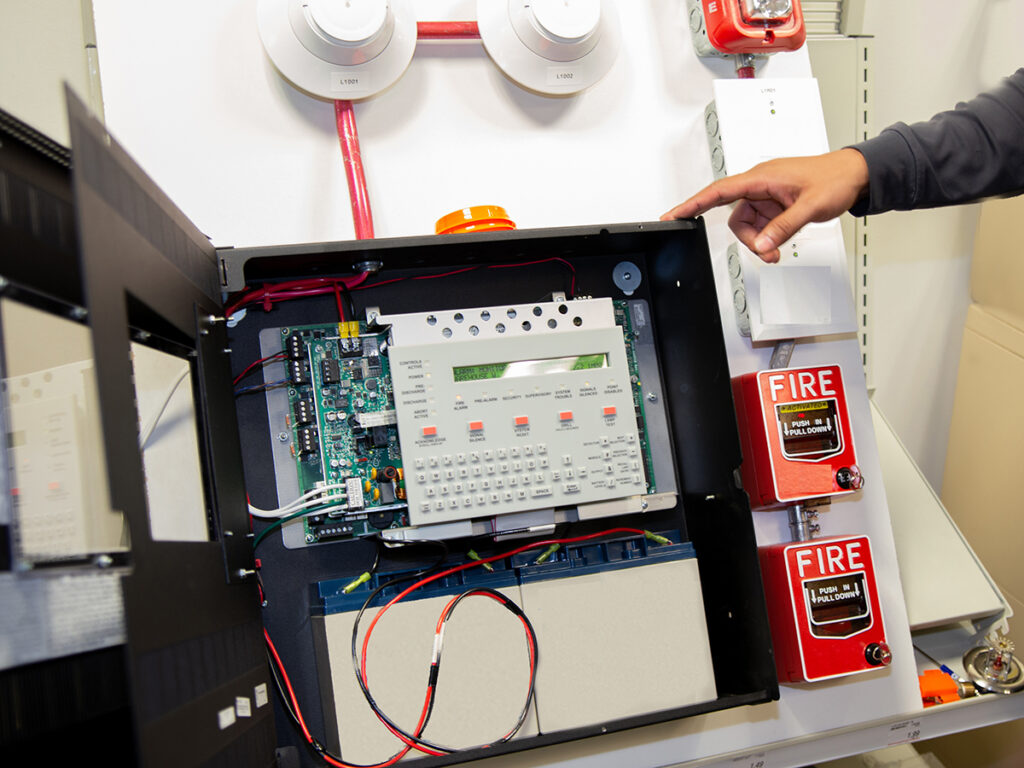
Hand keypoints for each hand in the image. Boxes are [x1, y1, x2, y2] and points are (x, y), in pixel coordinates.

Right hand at [660, 149, 868, 262]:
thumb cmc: (834, 178)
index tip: (672, 215)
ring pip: (747, 224)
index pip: (718, 192)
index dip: (692, 204)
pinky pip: (761, 224)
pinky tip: (781, 240)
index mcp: (761, 178)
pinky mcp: (774, 203)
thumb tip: (763, 244)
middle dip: (749, 239)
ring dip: (760, 241)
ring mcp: (766, 195)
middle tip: (768, 252)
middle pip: (735, 218)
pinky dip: (768, 237)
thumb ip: (783, 227)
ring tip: (778, 249)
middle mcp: (759, 185)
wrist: (854, 174)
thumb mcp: (809, 207)